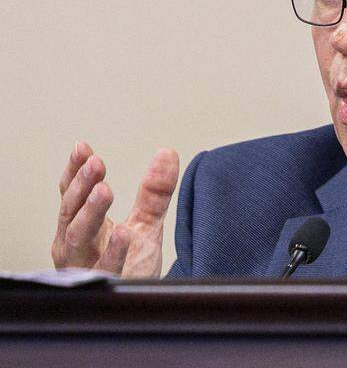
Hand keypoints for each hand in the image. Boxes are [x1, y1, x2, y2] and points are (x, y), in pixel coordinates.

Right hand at [52, 141, 179, 277]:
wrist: (137, 306)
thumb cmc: (130, 264)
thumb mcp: (145, 223)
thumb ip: (154, 192)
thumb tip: (167, 153)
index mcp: (82, 225)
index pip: (72, 194)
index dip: (75, 171)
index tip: (83, 148)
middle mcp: (76, 243)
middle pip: (71, 210)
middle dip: (82, 186)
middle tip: (96, 163)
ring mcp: (85, 265)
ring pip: (79, 236)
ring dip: (90, 212)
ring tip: (104, 190)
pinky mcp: (103, 285)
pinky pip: (105, 268)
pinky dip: (113, 251)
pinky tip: (123, 234)